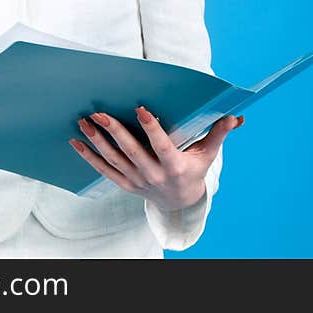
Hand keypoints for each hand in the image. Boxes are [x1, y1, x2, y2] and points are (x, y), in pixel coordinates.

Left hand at [69, 106, 243, 211]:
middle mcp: (153, 174)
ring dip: (97, 140)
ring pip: (114, 159)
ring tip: (84, 121)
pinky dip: (89, 156)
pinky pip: (104, 170)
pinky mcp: (125, 184)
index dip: (151, 128)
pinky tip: (76, 142)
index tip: (140, 109)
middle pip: (131, 151)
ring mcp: (137, 181)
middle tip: (99, 112)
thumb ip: (218, 133)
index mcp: (174, 166)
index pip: (161, 145)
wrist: (179, 203)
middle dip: (114, 131)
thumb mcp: (207, 154)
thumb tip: (236, 117)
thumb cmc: (194, 170)